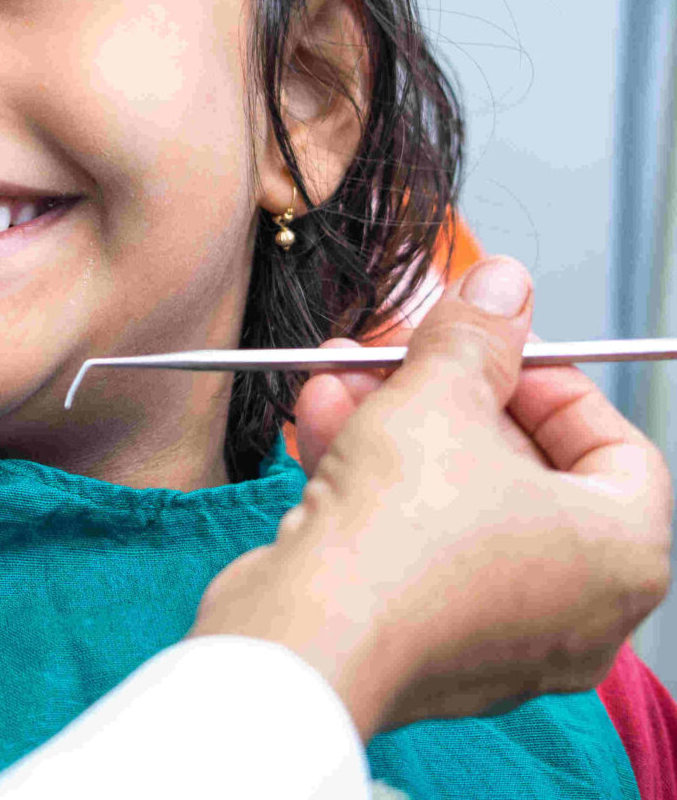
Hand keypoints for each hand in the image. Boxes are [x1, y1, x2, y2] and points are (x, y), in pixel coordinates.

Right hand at [191, 258, 671, 739]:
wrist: (308, 635)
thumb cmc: (400, 539)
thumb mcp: (439, 396)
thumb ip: (476, 335)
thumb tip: (501, 288)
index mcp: (622, 554)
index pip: (613, 442)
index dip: (544, 376)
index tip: (489, 342)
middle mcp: (579, 607)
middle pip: (522, 467)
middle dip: (444, 391)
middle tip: (400, 347)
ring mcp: (501, 633)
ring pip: (455, 502)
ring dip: (392, 425)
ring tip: (338, 374)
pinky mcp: (425, 643)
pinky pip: (413, 545)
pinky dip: (371, 484)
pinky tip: (320, 422)